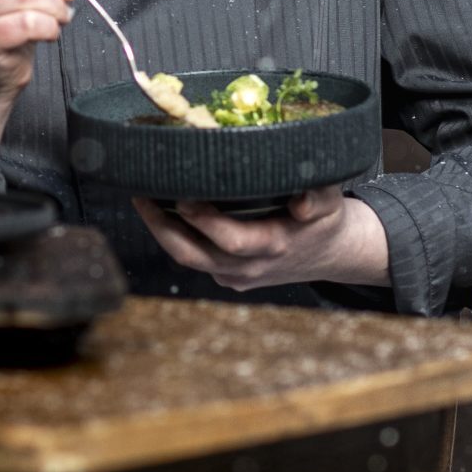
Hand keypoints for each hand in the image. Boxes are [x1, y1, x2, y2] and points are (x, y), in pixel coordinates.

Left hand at [135, 188, 391, 291]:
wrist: (331, 253)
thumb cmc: (324, 219)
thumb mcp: (330, 204)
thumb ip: (319, 199)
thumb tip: (301, 201)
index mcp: (273, 247)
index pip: (231, 240)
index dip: (203, 220)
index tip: (182, 195)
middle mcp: (249, 267)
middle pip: (194, 255)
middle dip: (163, 226)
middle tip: (142, 195)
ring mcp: (235, 276)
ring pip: (188, 258)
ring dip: (161, 230)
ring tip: (141, 199)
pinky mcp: (227, 276)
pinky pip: (194, 257)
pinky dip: (174, 235)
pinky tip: (160, 209)